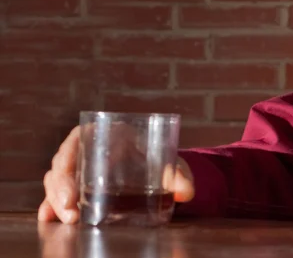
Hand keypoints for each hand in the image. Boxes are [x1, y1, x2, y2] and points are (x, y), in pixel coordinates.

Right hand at [38, 126, 194, 223]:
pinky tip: (47, 218)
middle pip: (63, 163)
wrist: (161, 172)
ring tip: (67, 219)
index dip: (69, 158)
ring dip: (55, 199)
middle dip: (60, 188)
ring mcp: (80, 168)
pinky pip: (57, 194)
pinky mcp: (78, 187)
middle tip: (69, 211)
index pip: (78, 138)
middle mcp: (89, 149)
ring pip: (56, 179)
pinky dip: (51, 205)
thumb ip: (179, 175)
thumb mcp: (170, 164)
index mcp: (107, 133)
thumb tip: (186, 192)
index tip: (73, 184)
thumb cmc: (161, 160)